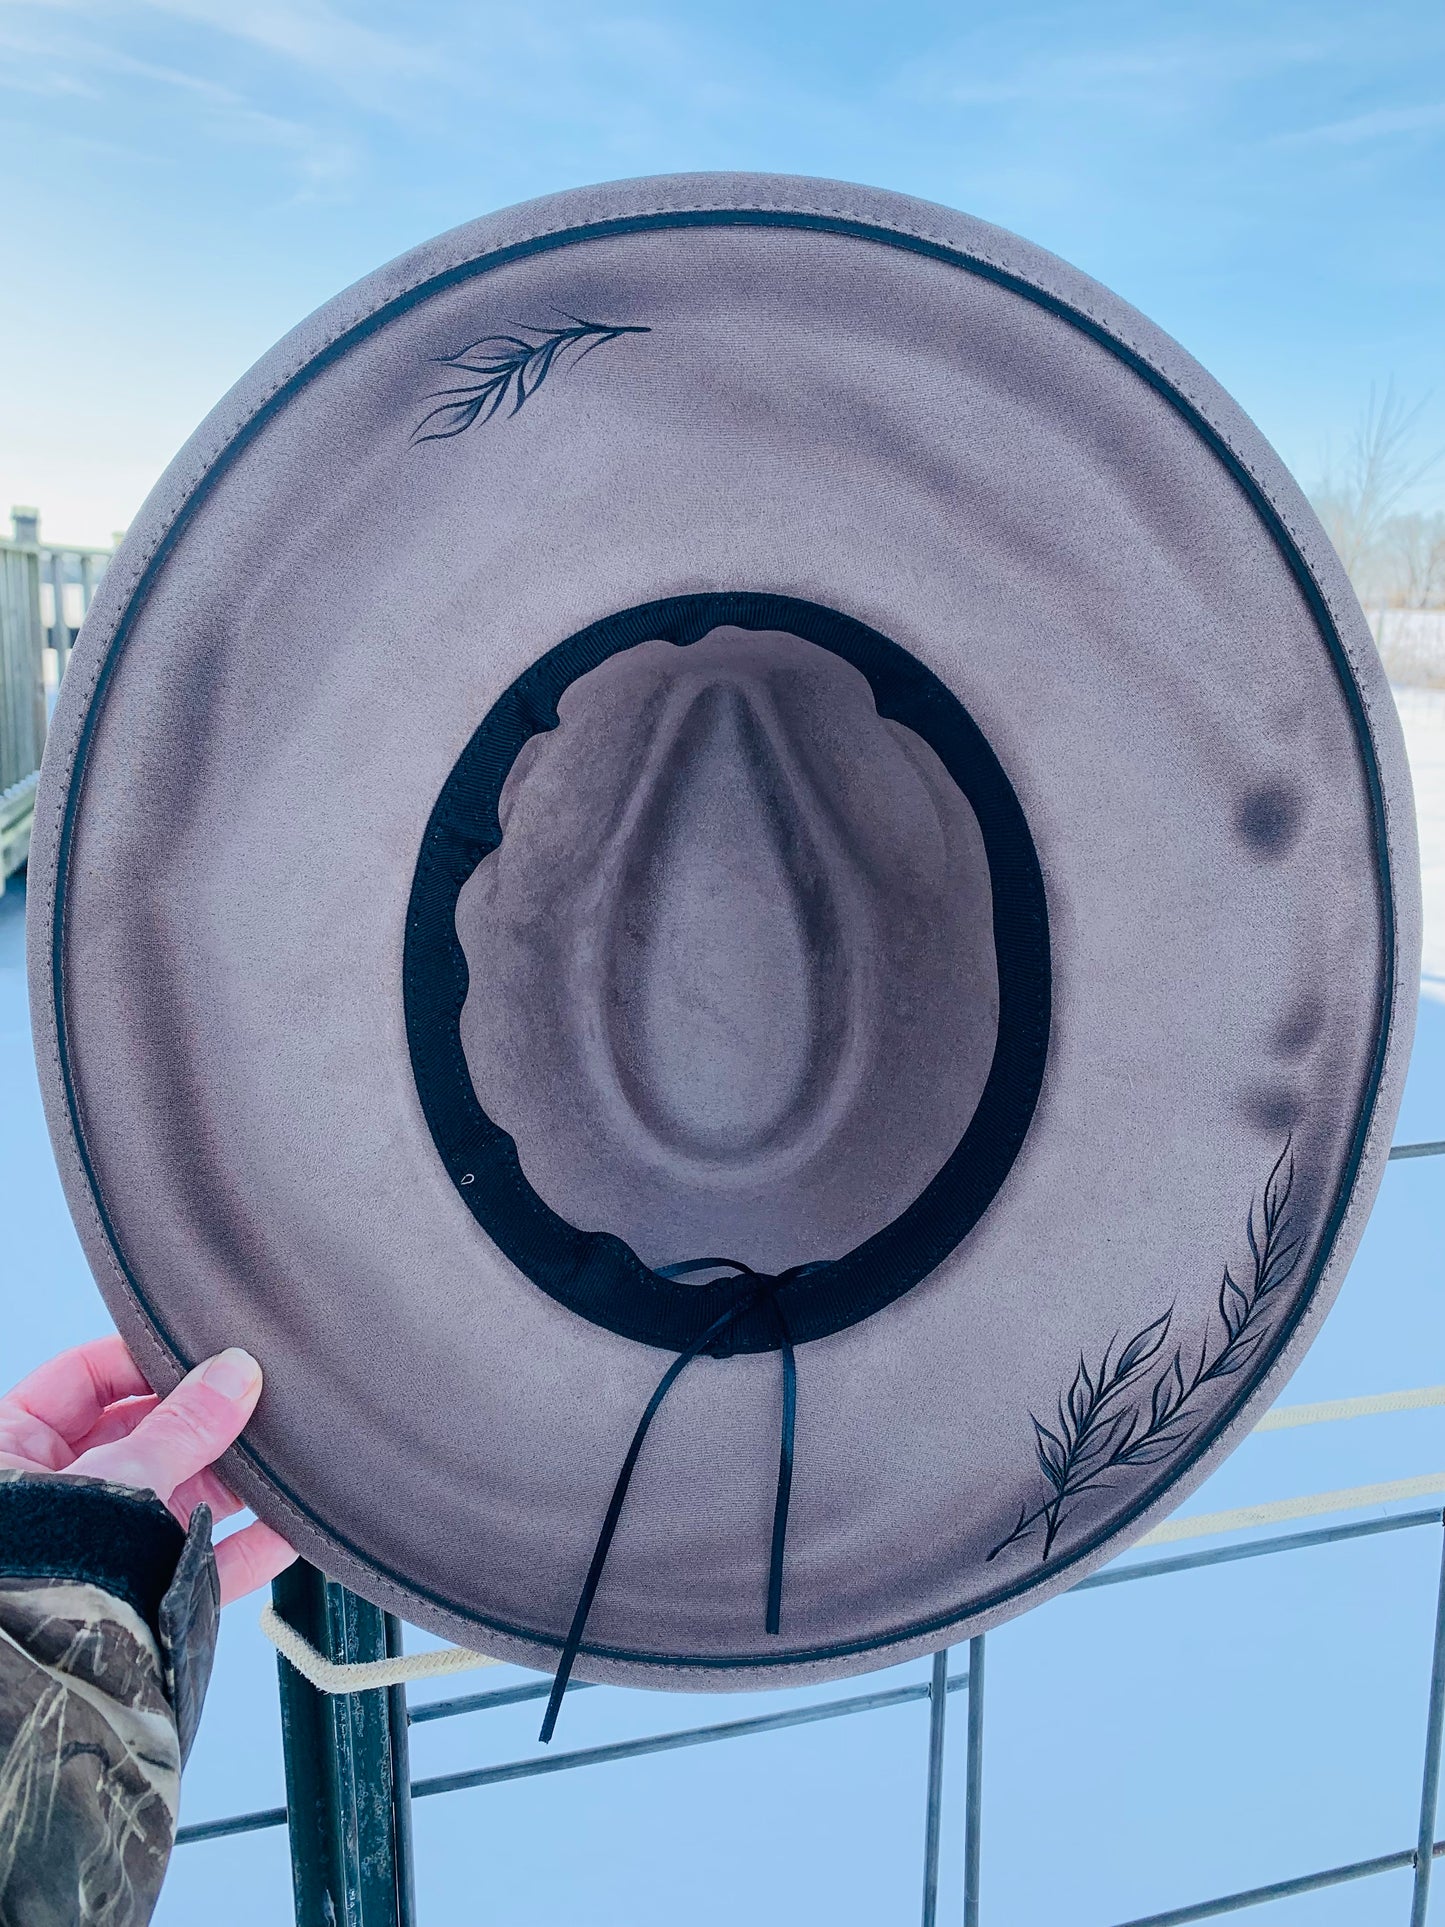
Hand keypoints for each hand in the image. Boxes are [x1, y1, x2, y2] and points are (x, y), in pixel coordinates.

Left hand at [0, 1336, 296, 1604]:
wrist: (43, 1695)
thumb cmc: (33, 1577)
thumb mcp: (116, 1477)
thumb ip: (182, 1424)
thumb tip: (237, 1372)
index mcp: (14, 1451)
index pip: (82, 1377)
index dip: (140, 1359)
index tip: (203, 1352)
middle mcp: (58, 1495)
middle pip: (141, 1431)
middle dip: (200, 1417)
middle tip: (256, 1395)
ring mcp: (104, 1545)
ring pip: (177, 1492)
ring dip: (230, 1476)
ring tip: (282, 1452)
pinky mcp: (141, 1594)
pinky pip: (200, 1559)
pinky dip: (246, 1543)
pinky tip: (290, 1525)